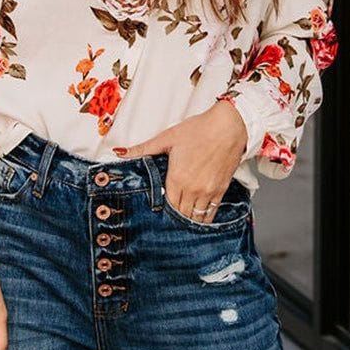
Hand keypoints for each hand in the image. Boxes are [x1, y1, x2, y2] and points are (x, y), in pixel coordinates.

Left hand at [113, 99, 247, 223]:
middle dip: (174, 219)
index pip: (166, 206)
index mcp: (177, 178)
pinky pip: (211, 213)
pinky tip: (198, 220)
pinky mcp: (221, 190)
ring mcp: (208, 192)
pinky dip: (203, 219)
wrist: (229, 126)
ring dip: (188, 222)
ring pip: (196, 218)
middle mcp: (193, 189)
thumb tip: (119, 153)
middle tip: (168, 223)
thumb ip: (143, 149)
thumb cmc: (199, 129)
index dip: (161, 212)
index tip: (157, 214)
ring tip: (182, 223)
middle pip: (180, 215)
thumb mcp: (167, 138)